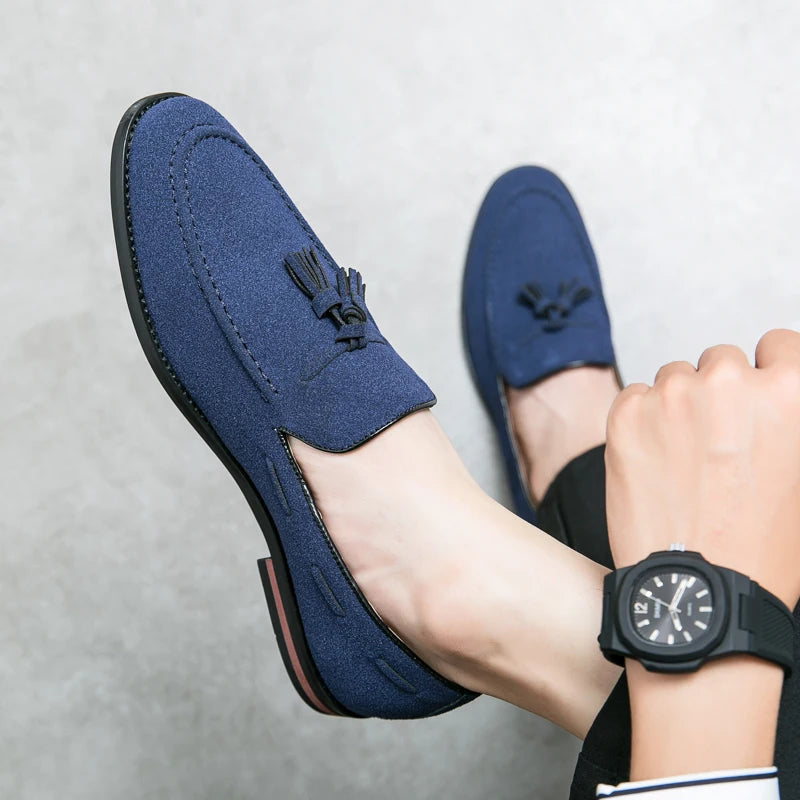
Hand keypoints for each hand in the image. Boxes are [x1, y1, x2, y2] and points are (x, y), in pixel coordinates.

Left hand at [604, 330, 799, 779]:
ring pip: (674, 378)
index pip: (778, 346)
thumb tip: (775, 402)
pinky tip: (653, 463)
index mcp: (790, 391)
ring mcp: (672, 396)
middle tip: (715, 443)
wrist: (700, 594)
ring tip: (682, 460)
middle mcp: (730, 382)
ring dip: (678, 407)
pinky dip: (642, 422)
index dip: (768, 375)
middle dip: (719, 394)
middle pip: (721, 362)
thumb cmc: (763, 550)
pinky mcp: (626, 415)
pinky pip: (635, 398)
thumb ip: (788, 423)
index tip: (755, 399)